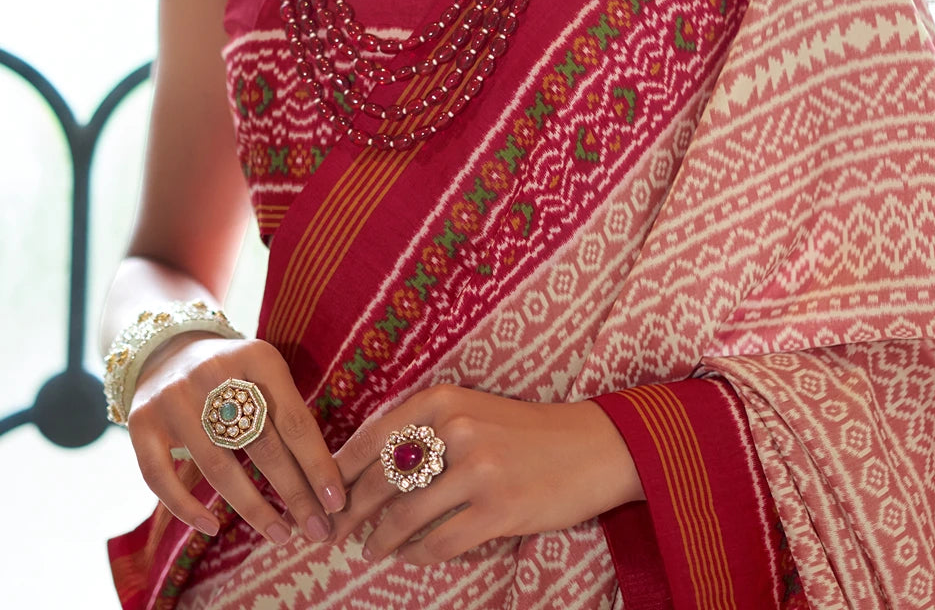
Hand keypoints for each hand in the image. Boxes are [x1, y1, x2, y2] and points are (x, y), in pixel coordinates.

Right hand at [127, 333, 344, 546]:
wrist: (167, 349)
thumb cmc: (233, 375)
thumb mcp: (265, 374)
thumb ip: (289, 413)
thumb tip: (326, 482)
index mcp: (257, 356)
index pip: (295, 420)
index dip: (318, 465)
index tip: (337, 502)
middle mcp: (214, 372)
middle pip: (262, 445)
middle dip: (294, 493)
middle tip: (317, 529)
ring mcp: (174, 397)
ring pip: (217, 466)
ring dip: (253, 508)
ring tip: (280, 534)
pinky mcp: (141, 420)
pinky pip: (161, 477)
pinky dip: (187, 508)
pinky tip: (213, 528)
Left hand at [331, 384, 642, 566]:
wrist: (591, 446)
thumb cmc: (525, 430)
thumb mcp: (473, 409)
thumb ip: (425, 429)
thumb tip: (367, 467)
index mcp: (444, 399)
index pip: (373, 437)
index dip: (340, 471)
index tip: (320, 493)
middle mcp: (456, 429)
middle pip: (380, 480)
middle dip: (350, 511)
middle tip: (332, 530)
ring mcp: (478, 471)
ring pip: (405, 516)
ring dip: (380, 539)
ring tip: (371, 548)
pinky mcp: (498, 510)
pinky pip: (440, 542)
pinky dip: (419, 555)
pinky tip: (413, 557)